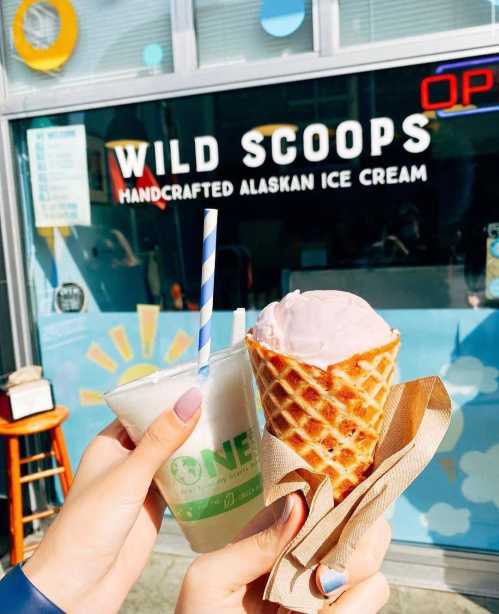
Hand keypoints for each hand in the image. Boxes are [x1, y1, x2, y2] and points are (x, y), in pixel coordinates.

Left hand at [23, 387, 201, 613]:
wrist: (80, 586)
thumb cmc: (88, 527)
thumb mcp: (128, 476)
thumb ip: (161, 439)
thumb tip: (190, 400)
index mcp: (111, 443)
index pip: (143, 409)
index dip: (168, 397)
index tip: (199, 383)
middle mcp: (128, 460)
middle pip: (164, 432)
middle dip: (189, 422)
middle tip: (223, 406)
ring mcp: (143, 484)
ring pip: (176, 457)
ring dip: (198, 448)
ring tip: (231, 430)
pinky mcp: (158, 507)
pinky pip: (184, 484)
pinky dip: (200, 476)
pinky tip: (223, 466)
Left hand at [176, 502, 389, 613]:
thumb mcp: (211, 580)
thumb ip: (252, 543)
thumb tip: (298, 502)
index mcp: (269, 538)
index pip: (307, 500)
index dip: (324, 499)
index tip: (328, 510)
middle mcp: (301, 556)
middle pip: (347, 523)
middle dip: (349, 536)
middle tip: (324, 570)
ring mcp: (322, 586)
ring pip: (366, 559)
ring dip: (354, 571)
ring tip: (319, 595)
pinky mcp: (339, 611)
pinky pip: (371, 594)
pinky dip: (358, 603)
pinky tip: (330, 612)